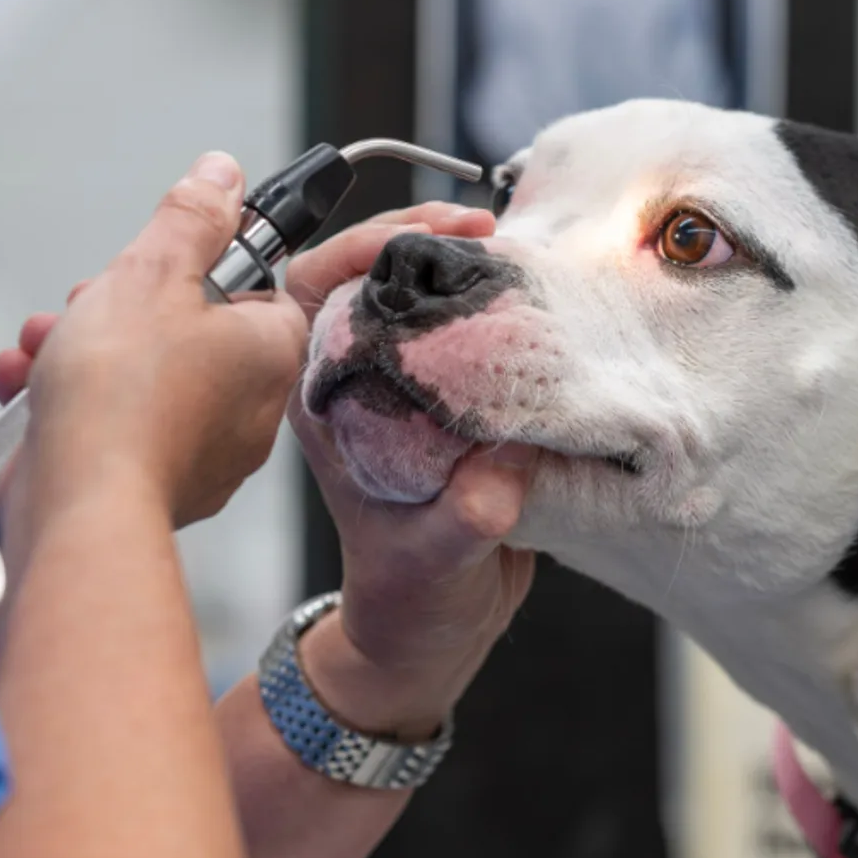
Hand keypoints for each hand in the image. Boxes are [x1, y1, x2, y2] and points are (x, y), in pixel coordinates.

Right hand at [0, 153, 302, 528]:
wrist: (80, 503)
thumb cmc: (123, 397)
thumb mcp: (153, 272)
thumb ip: (191, 218)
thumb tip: (222, 176)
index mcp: (269, 351)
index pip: (254, 288)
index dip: (195, 269)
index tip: (153, 266)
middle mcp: (248, 409)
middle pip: (186, 330)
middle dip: (116, 309)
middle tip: (88, 309)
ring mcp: (202, 453)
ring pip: (139, 376)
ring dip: (79, 351)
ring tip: (44, 348)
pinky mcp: (150, 483)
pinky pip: (112, 425)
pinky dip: (67, 403)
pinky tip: (28, 390)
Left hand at [282, 203, 538, 740]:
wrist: (435, 633)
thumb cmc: (406, 600)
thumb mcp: (430, 563)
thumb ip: (465, 519)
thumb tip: (504, 476)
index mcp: (326, 402)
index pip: (314, 290)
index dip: (361, 250)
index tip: (422, 238)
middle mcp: (361, 383)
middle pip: (377, 277)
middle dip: (428, 238)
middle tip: (484, 225)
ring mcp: (409, 388)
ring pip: (429, 300)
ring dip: (473, 269)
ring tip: (519, 251)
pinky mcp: (458, 400)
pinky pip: (475, 335)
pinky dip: (507, 311)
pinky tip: (544, 298)